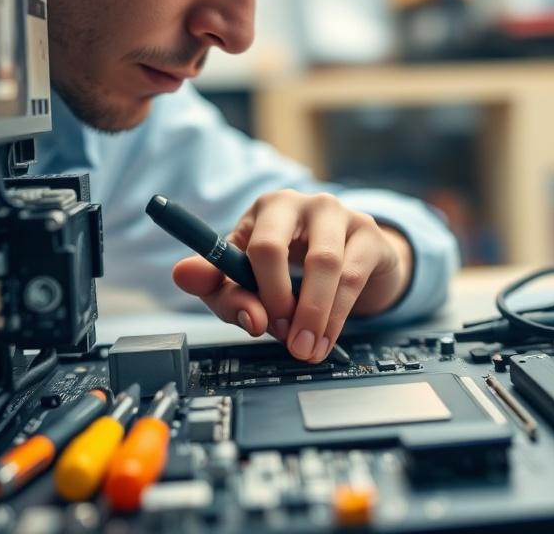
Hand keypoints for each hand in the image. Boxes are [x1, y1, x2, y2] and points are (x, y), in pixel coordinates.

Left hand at [172, 190, 412, 361]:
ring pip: (324, 265)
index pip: (250, 246)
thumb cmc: (296, 266)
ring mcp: (341, 215)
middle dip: (276, 303)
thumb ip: (218, 286)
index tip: (256, 323)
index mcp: (268, 209)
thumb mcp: (251, 278)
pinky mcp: (370, 234)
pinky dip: (337, 316)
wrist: (355, 258)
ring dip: (313, 316)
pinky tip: (326, 337)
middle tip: (284, 340)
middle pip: (276, 249)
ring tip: (306, 348)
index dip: (250, 290)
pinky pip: (353, 277)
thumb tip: (183, 275)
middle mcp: (303, 204)